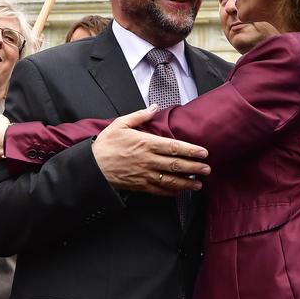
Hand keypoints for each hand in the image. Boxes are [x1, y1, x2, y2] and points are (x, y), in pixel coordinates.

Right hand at [92, 106, 210, 195]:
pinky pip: (158, 190)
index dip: (191, 150)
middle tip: (207, 169)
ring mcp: (145, 174)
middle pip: (176, 165)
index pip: (174, 148)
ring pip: (170, 180)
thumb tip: (154, 106)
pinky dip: (170, 192)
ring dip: (186, 182)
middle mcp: (148, 160)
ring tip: (199, 183)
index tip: (204, 152)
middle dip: (194, 167)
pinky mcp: (139, 186)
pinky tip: (180, 192)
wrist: (92, 166)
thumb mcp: (120, 124)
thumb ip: (139, 115)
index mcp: (146, 143)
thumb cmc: (106, 144)